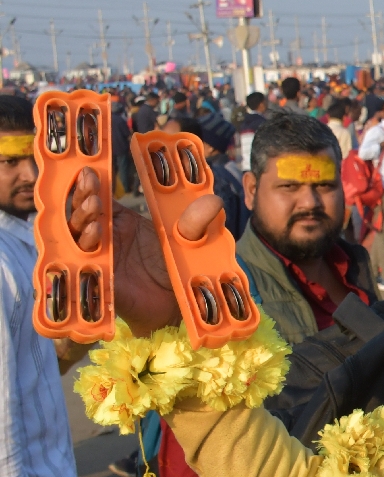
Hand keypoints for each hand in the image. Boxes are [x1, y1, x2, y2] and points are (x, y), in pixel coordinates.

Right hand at [67, 168, 225, 336]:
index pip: (98, 197)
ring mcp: (102, 258)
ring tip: (94, 210)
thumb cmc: (180, 267)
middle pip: (82, 213)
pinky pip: (85, 263)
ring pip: (77, 235)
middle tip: (92, 191)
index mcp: (122, 221)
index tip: (90, 172)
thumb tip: (213, 201)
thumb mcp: (191, 239)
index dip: (90, 184)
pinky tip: (95, 235)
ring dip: (81, 219)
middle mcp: (107, 237)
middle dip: (83, 199)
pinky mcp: (102, 280)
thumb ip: (197, 221)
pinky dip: (86, 247)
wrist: (183, 304)